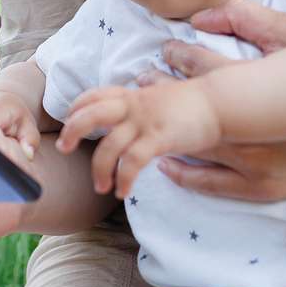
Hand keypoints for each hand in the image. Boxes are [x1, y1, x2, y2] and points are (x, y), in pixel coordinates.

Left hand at [55, 80, 220, 198]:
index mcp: (133, 95)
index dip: (76, 108)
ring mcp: (145, 122)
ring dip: (98, 169)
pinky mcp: (159, 138)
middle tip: (63, 148)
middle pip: (90, 113)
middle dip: (72, 131)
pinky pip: (132, 161)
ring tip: (99, 187)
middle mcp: (134, 106)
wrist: (222, 103)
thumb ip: (142, 107)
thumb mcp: (161, 99)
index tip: (69, 122)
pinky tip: (122, 191)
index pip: (94, 96)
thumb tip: (130, 120)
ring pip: (108, 145)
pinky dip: (123, 179)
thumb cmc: (194, 103)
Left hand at [139, 0, 285, 199]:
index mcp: (259, 88)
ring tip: (150, 122)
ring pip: (197, 151)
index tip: (164, 52)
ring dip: (169, 137)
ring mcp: (261, 164)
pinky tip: (171, 166)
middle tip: (144, 83)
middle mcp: (255, 130)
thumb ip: (248, 18)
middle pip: (192, 114)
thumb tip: (201, 16)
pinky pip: (217, 187)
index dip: (177, 60)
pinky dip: (189, 176)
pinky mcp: (271, 188)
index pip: (201, 71)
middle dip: (164, 97)